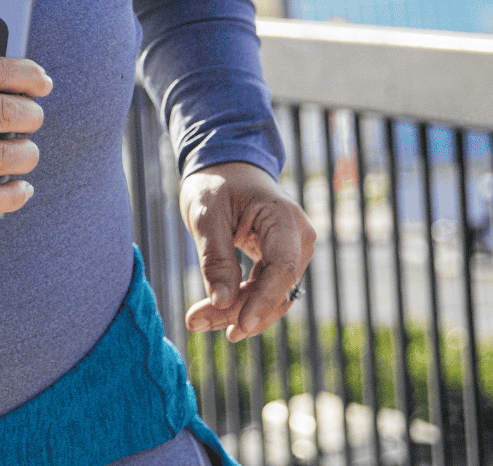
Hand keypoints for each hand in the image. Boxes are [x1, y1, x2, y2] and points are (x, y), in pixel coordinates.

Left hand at [180, 161, 315, 341]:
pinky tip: (212, 313)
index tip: (240, 325)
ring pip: (270, 296)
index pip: (282, 269)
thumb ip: (215, 257)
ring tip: (196, 320)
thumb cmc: (215, 183)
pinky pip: (264, 290)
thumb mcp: (205, 214)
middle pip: (275, 289)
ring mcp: (293, 252)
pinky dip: (239, 303)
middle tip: (194, 322)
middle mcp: (299, 238)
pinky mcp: (280, 262)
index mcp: (285, 218)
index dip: (263, 301)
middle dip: (237, 311)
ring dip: (236, 312)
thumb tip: (221, 302)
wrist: (225, 168)